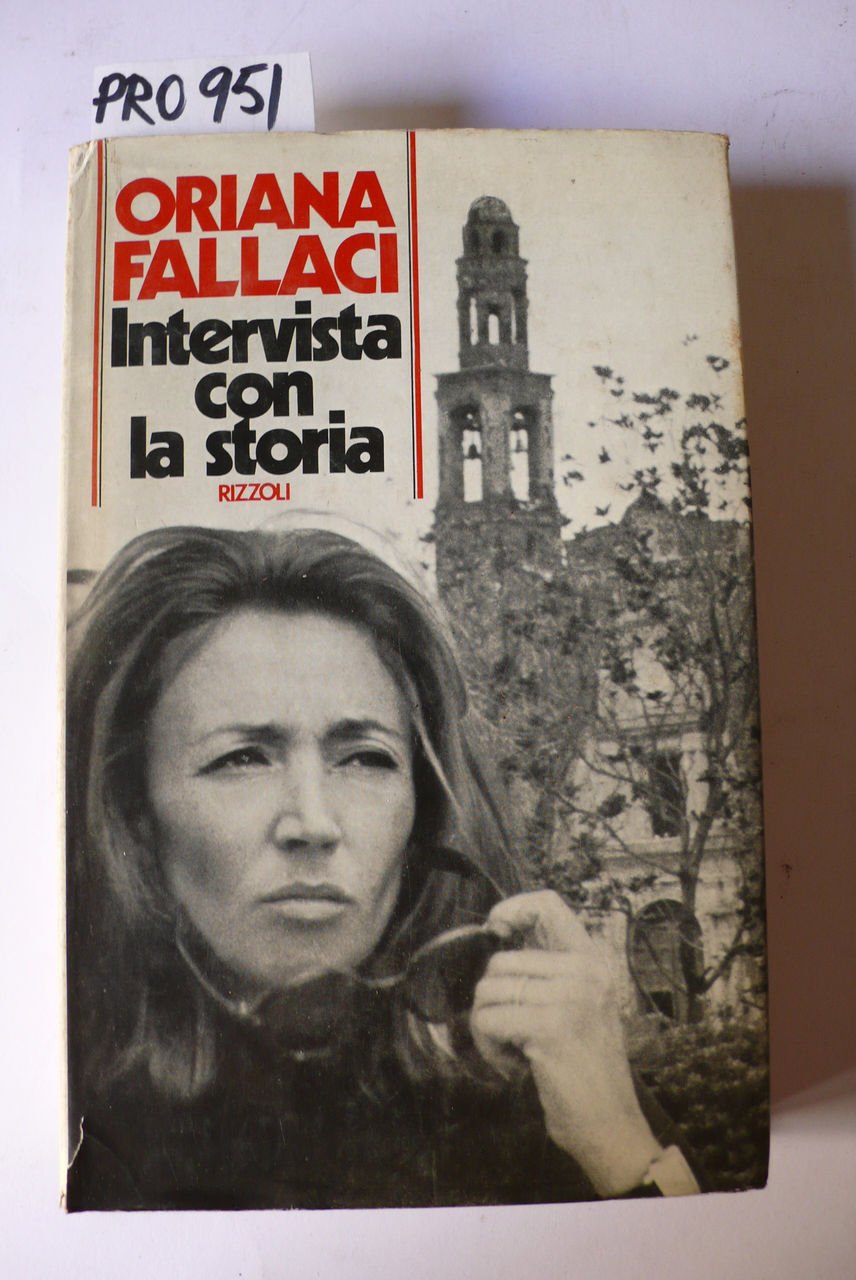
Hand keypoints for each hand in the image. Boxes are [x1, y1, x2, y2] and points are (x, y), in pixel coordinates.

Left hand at [470, 890, 662, 1195]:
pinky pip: (487, 1021)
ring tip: (515, 1052)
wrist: (612, 1128)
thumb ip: (551, 973)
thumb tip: (500, 939)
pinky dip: (489, 1048)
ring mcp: (570, 998)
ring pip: (488, 991)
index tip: (496, 931)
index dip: (511, 909)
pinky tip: (514, 1066)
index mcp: (593, 962)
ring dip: (489, 1028)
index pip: (547, 904)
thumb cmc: (586, 1072)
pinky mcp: (550, 1027)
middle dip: (493, 1001)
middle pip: (501, 960)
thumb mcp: (580, 1006)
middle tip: (514, 1035)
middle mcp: (585, 972)